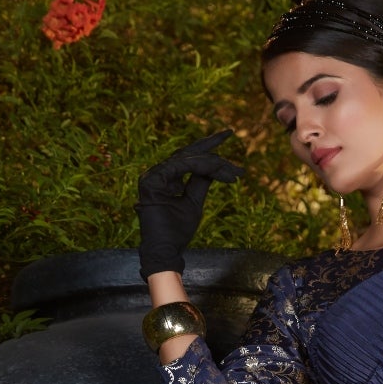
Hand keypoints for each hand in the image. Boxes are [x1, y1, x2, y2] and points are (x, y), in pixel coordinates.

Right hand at [135, 128, 244, 280]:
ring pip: (186, 158)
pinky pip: (181, 166)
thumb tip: (213, 167)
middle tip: (229, 133)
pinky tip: (216, 168)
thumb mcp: (193, 202)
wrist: (166, 251)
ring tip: (231, 170)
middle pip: (186, 153)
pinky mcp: (152, 181)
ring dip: (211, 162)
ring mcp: (152, 175)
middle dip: (210, 145)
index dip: (206, 148)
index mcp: (165, 177)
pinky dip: (200, 166)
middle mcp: (157, 173)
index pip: (187, 157)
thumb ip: (200, 183)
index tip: (227, 137)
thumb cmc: (178, 231)